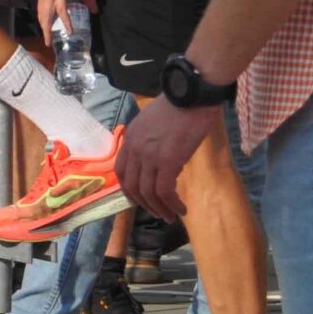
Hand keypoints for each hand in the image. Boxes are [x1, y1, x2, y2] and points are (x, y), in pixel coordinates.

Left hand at [35, 0, 97, 38]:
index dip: (44, 20)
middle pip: (42, 13)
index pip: (43, 7)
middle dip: (44, 28)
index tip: (46, 32)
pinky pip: (60, 7)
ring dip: (49, 27)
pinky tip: (68, 29)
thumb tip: (94, 9)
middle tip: (47, 42)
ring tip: (51, 40)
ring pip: (47, 12)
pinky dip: (64, 19)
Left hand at [117, 98, 217, 221]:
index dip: (129, 189)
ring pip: (148, 192)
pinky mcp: (168, 161)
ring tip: (172, 216)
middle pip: (132, 186)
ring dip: (160, 209)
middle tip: (158, 213)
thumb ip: (151, 144)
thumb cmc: (178, 108)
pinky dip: (172, 204)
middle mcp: (135, 149)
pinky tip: (181, 209)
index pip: (121, 171)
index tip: (141, 199)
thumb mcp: (153, 125)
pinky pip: (165, 191)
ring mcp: (150, 156)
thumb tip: (164, 165)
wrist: (191, 96)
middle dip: (144, 204)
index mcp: (130, 139)